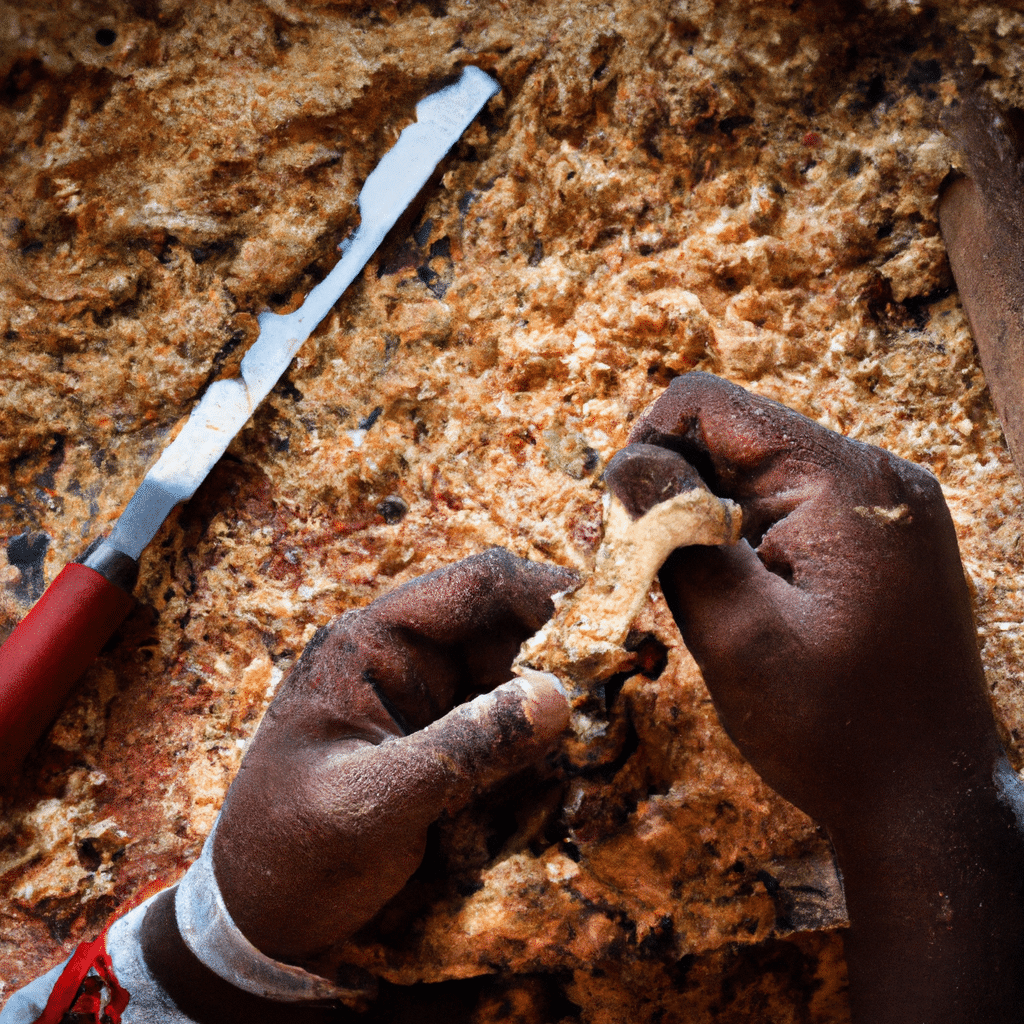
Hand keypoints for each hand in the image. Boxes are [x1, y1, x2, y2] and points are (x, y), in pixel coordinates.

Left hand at [139, 549, 572, 1019]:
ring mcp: (420, 698)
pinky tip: (555, 771)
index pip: (475, 586)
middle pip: (503, 626)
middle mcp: (401, 657)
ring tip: (592, 739)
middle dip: (558, 654)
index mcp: (370, 642)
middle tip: (614, 695)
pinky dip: (532, 739)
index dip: (545, 594)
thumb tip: (554, 695)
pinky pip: (500, 718)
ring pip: (510, 672)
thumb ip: (461, 750)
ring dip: (550, 701)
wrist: (252, 916)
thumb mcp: (372, 804)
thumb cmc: (293, 852)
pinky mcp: (435, 738)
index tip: (607, 625)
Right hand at [605, 372, 991, 824]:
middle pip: (730, 437)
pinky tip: (737, 599)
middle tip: (644, 568)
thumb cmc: (837, 731)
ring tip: (699, 596)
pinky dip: (739, 541)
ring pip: (751, 475)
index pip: (709, 405)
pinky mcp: (875, 539)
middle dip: (672, 492)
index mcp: (843, 481)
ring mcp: (880, 505)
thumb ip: (676, 539)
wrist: (929, 803)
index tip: (623, 523)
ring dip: (703, 523)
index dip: (645, 449)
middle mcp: (871, 475)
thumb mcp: (739, 636)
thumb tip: (624, 465)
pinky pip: (783, 508)